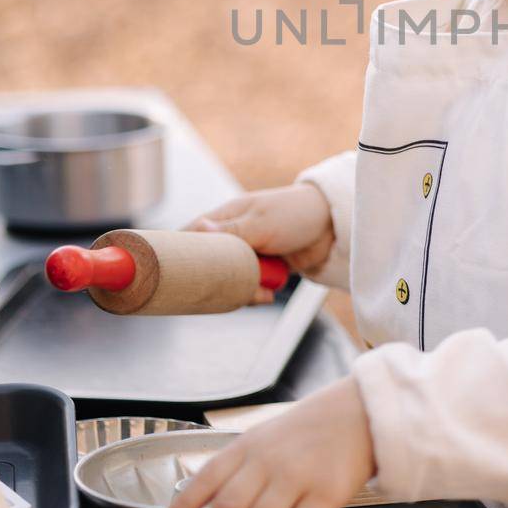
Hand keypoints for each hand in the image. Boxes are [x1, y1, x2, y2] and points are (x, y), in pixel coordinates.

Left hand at [159, 377, 375, 507]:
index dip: (183, 505)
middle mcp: (267, 460)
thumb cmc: (310, 429)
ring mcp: (297, 476)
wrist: (359, 413)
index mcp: (248, 445)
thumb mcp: (266, 436)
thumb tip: (210, 504)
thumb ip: (241, 466)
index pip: (207, 476)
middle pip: (227, 507)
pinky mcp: (326, 493)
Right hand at [184, 184, 333, 303]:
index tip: (176, 274)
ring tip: (259, 292)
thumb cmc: (295, 213)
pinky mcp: (262, 268)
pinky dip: (257, 292)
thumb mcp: (263, 223)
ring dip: (242, 289)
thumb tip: (198, 230)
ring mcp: (247, 254)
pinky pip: (249, 286)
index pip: (190, 236)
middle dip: (216, 282)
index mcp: (224, 219)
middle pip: (208, 266)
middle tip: (228, 291)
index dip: (180, 255)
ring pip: (229, 280)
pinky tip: (268, 294)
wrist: (332, 226)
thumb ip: (232, 231)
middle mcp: (231, 237)